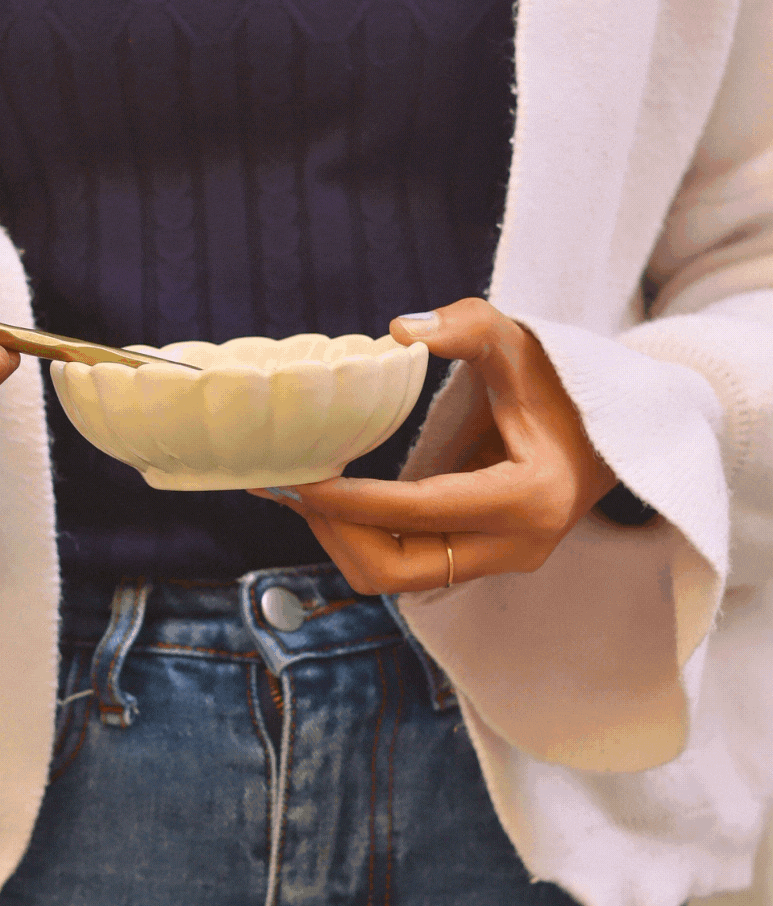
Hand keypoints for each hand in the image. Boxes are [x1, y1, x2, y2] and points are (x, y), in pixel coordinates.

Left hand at [248, 299, 617, 592]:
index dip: (351, 501)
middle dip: (337, 533)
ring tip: (304, 491)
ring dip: (345, 540)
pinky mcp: (486, 562)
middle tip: (290, 487)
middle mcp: (518, 546)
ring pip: (399, 579)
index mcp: (529, 497)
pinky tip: (335, 501)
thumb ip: (465, 326)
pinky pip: (412, 567)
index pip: (419, 512)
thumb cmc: (563, 381)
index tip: (299, 479)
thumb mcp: (519, 342)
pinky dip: (367, 539)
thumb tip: (397, 331)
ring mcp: (503, 562)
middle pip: (399, 571)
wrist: (614, 429)